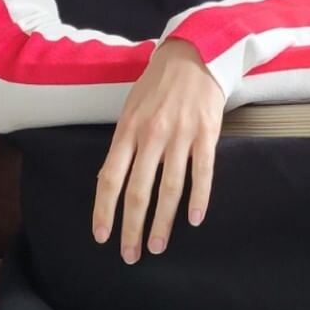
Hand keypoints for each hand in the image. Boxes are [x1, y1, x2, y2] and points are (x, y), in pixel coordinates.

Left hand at [92, 38, 224, 264]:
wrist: (194, 54)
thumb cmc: (158, 84)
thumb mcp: (131, 109)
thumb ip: (123, 143)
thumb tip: (109, 181)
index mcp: (128, 130)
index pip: (110, 178)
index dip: (104, 211)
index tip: (102, 237)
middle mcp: (151, 135)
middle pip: (137, 191)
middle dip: (132, 227)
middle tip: (131, 255)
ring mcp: (180, 134)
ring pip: (169, 187)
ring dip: (163, 221)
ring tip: (158, 246)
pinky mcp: (206, 133)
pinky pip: (202, 172)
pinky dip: (199, 198)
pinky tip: (195, 219)